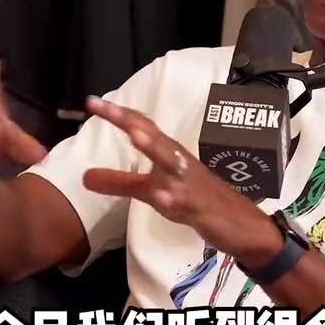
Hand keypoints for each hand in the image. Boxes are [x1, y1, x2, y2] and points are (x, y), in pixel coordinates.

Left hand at [81, 96, 282, 264]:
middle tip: (105, 106)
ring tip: (135, 136)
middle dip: (130, 121)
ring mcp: (191, 183)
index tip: (91, 101)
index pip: (142, 127)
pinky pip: (185, 201)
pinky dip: (172, 197)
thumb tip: (84, 177)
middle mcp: (180, 162)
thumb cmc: (195, 201)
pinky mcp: (200, 207)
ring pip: (173, 162)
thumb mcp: (153, 192)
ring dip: (155, 147)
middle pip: (154, 136)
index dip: (118, 114)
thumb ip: (121, 183)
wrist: (241, 224)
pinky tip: (160, 196)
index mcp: (169, 154)